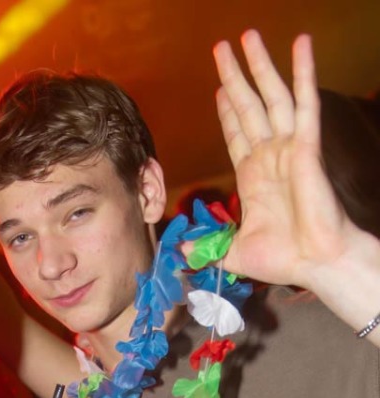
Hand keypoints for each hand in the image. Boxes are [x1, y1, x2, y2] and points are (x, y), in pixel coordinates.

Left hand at [214, 31, 351, 290]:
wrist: (313, 263)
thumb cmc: (282, 260)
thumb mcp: (233, 253)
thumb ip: (209, 248)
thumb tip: (183, 252)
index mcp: (252, 178)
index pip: (237, 134)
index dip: (227, 111)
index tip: (220, 89)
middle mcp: (269, 157)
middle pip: (248, 106)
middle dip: (235, 76)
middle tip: (222, 47)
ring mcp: (288, 148)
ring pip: (271, 97)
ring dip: (260, 65)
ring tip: (248, 35)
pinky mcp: (306, 146)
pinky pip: (305, 103)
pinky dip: (303, 72)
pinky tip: (301, 43)